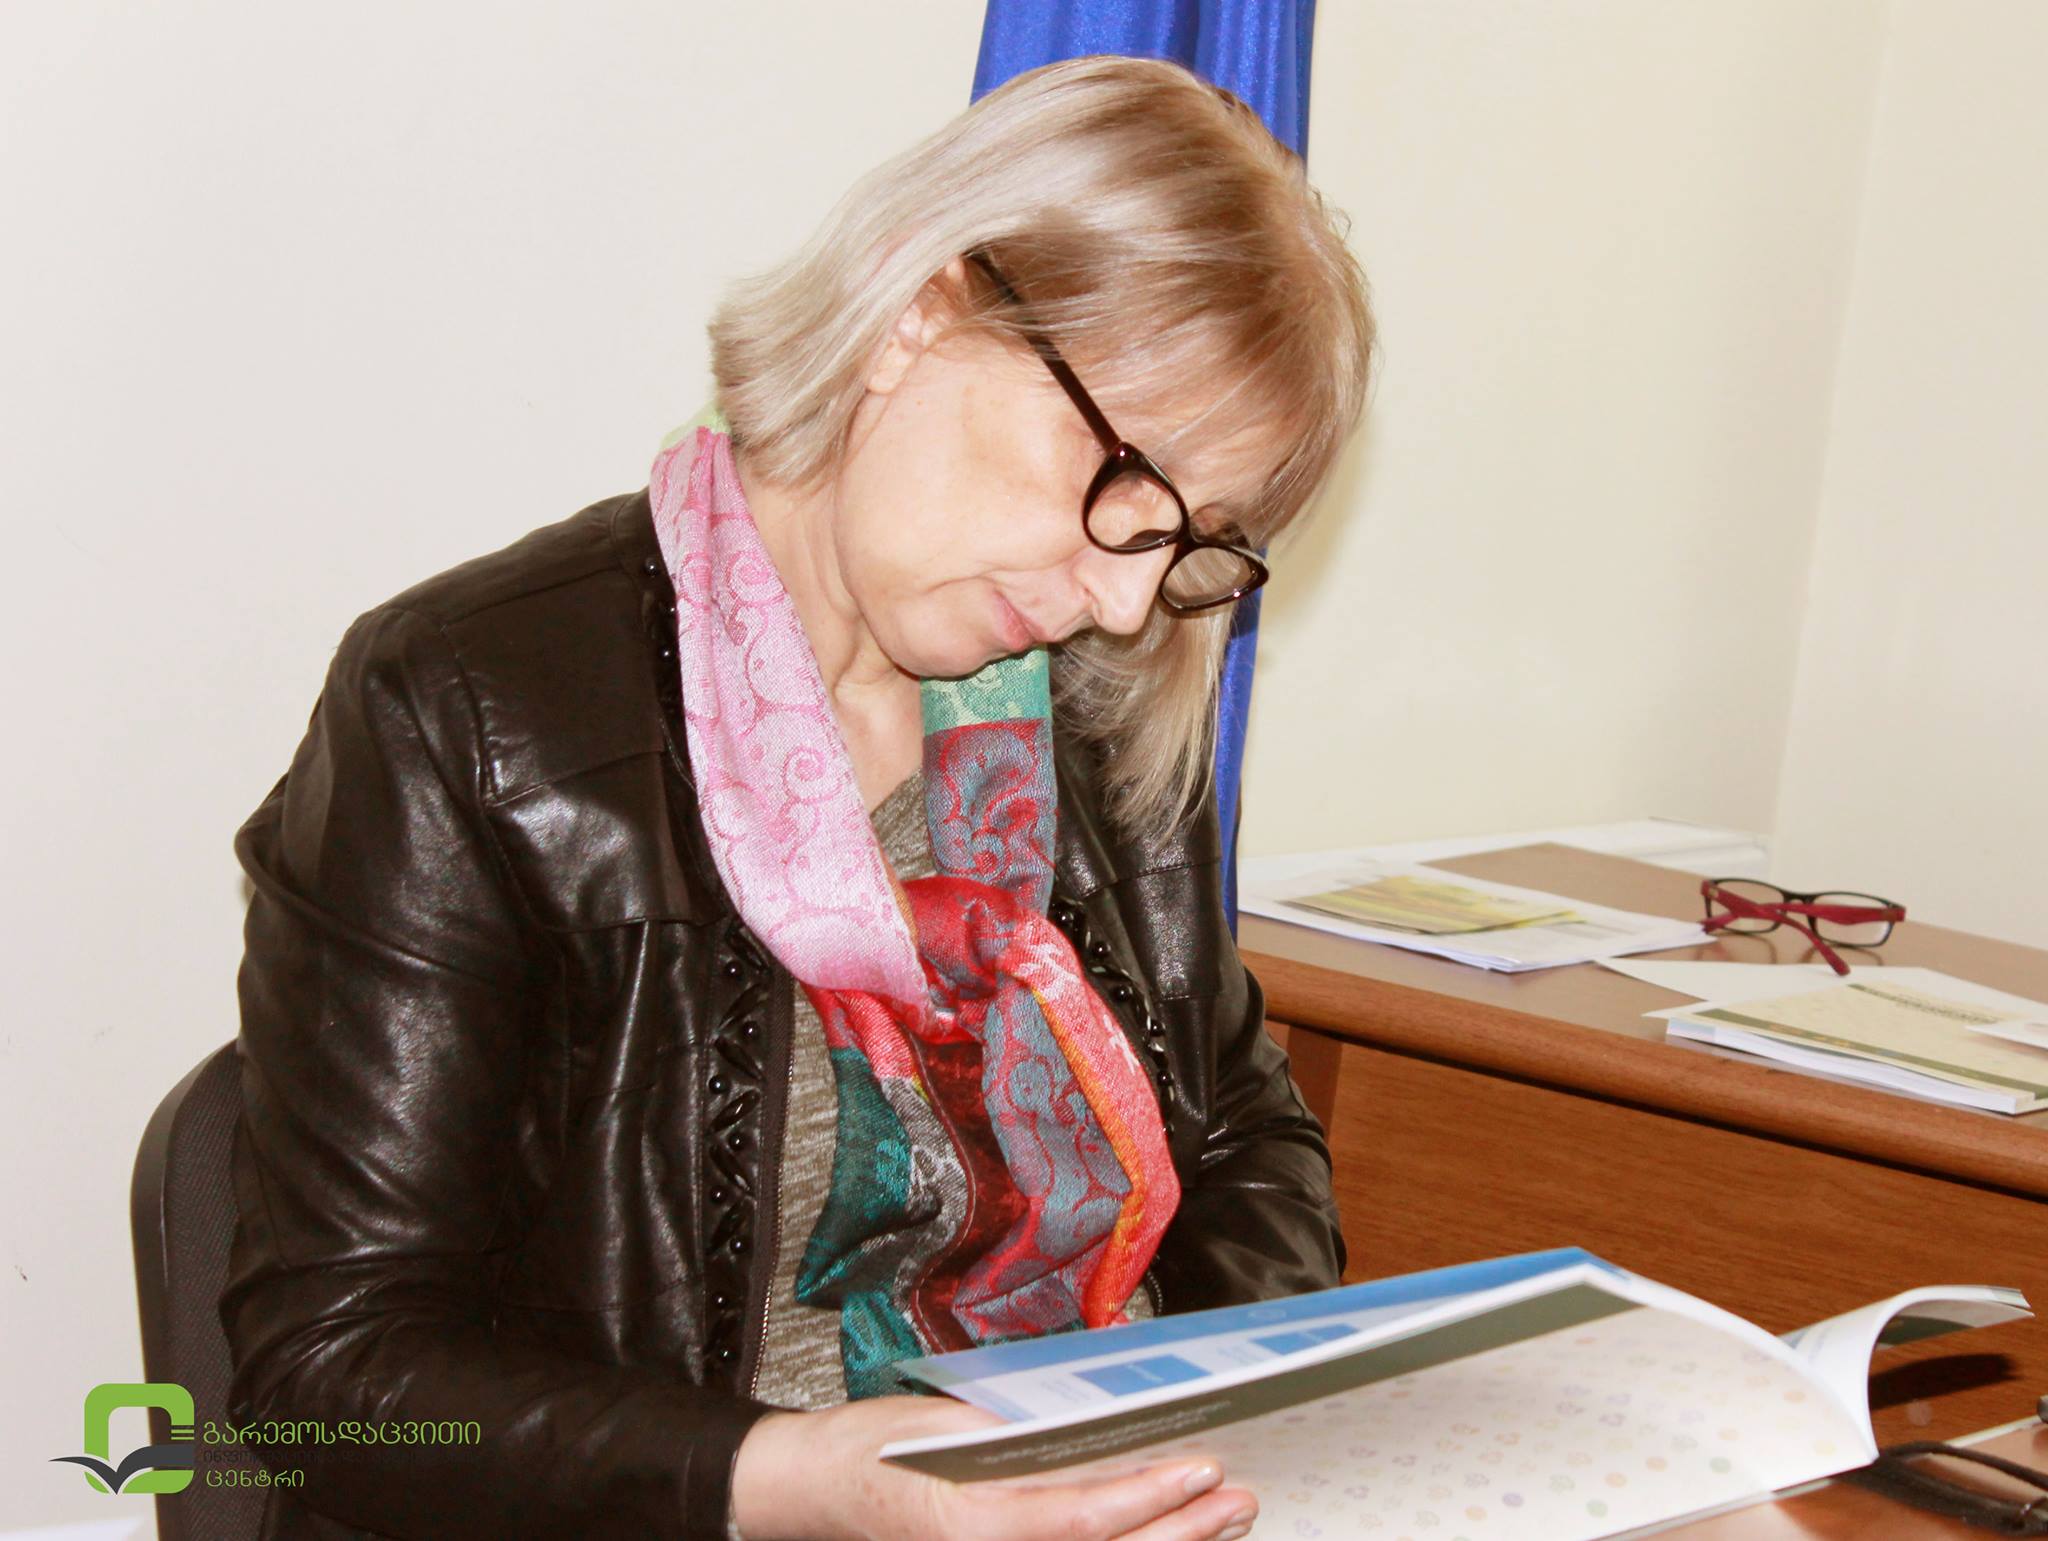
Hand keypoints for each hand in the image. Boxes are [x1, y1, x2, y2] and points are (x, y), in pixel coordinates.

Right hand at [730, 1395, 1257, 1540]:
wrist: (809, 1490)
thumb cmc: (866, 1449)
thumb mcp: (939, 1423)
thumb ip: (1013, 1431)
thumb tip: (1092, 1419)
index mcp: (973, 1525)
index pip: (1079, 1520)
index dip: (1146, 1500)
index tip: (1200, 1471)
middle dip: (1182, 1532)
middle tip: (1240, 1497)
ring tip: (1226, 1517)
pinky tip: (1167, 1532)